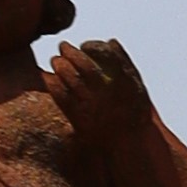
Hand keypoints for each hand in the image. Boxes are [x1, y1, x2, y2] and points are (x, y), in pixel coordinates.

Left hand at [46, 35, 156, 151]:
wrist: (129, 145)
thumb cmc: (133, 114)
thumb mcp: (138, 88)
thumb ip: (126, 64)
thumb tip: (111, 41)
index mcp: (126, 83)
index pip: (107, 56)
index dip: (93, 47)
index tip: (84, 45)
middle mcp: (110, 94)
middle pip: (86, 66)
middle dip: (71, 53)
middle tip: (62, 46)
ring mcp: (94, 107)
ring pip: (72, 79)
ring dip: (61, 66)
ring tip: (55, 61)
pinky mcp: (81, 120)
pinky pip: (63, 98)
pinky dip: (54, 85)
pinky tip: (49, 78)